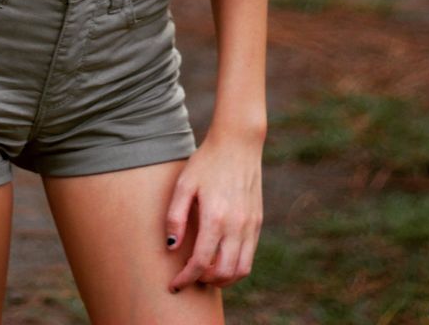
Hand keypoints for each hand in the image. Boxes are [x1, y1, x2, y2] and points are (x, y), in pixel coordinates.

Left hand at [164, 131, 263, 291]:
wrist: (237, 143)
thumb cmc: (207, 162)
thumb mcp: (184, 184)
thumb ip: (175, 216)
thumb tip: (171, 246)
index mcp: (215, 217)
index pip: (201, 262)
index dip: (186, 278)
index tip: (175, 284)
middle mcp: (236, 225)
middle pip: (223, 273)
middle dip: (204, 281)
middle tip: (189, 276)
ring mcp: (250, 225)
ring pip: (240, 270)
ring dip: (222, 279)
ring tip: (205, 272)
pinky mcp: (257, 222)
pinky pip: (249, 256)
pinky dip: (236, 267)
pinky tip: (221, 258)